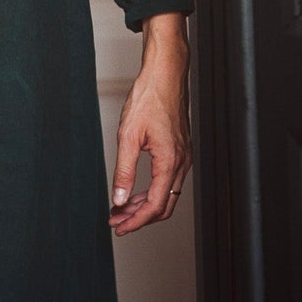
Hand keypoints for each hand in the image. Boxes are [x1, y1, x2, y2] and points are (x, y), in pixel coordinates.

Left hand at [108, 16, 191, 235]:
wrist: (165, 74)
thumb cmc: (149, 97)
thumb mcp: (128, 135)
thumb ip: (124, 171)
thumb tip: (119, 199)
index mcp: (169, 161)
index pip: (155, 205)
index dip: (136, 221)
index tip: (119, 227)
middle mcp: (181, 162)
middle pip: (164, 205)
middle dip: (140, 218)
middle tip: (118, 222)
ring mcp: (184, 156)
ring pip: (168, 194)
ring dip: (146, 205)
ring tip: (122, 208)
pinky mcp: (181, 150)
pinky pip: (169, 180)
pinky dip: (153, 191)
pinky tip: (137, 190)